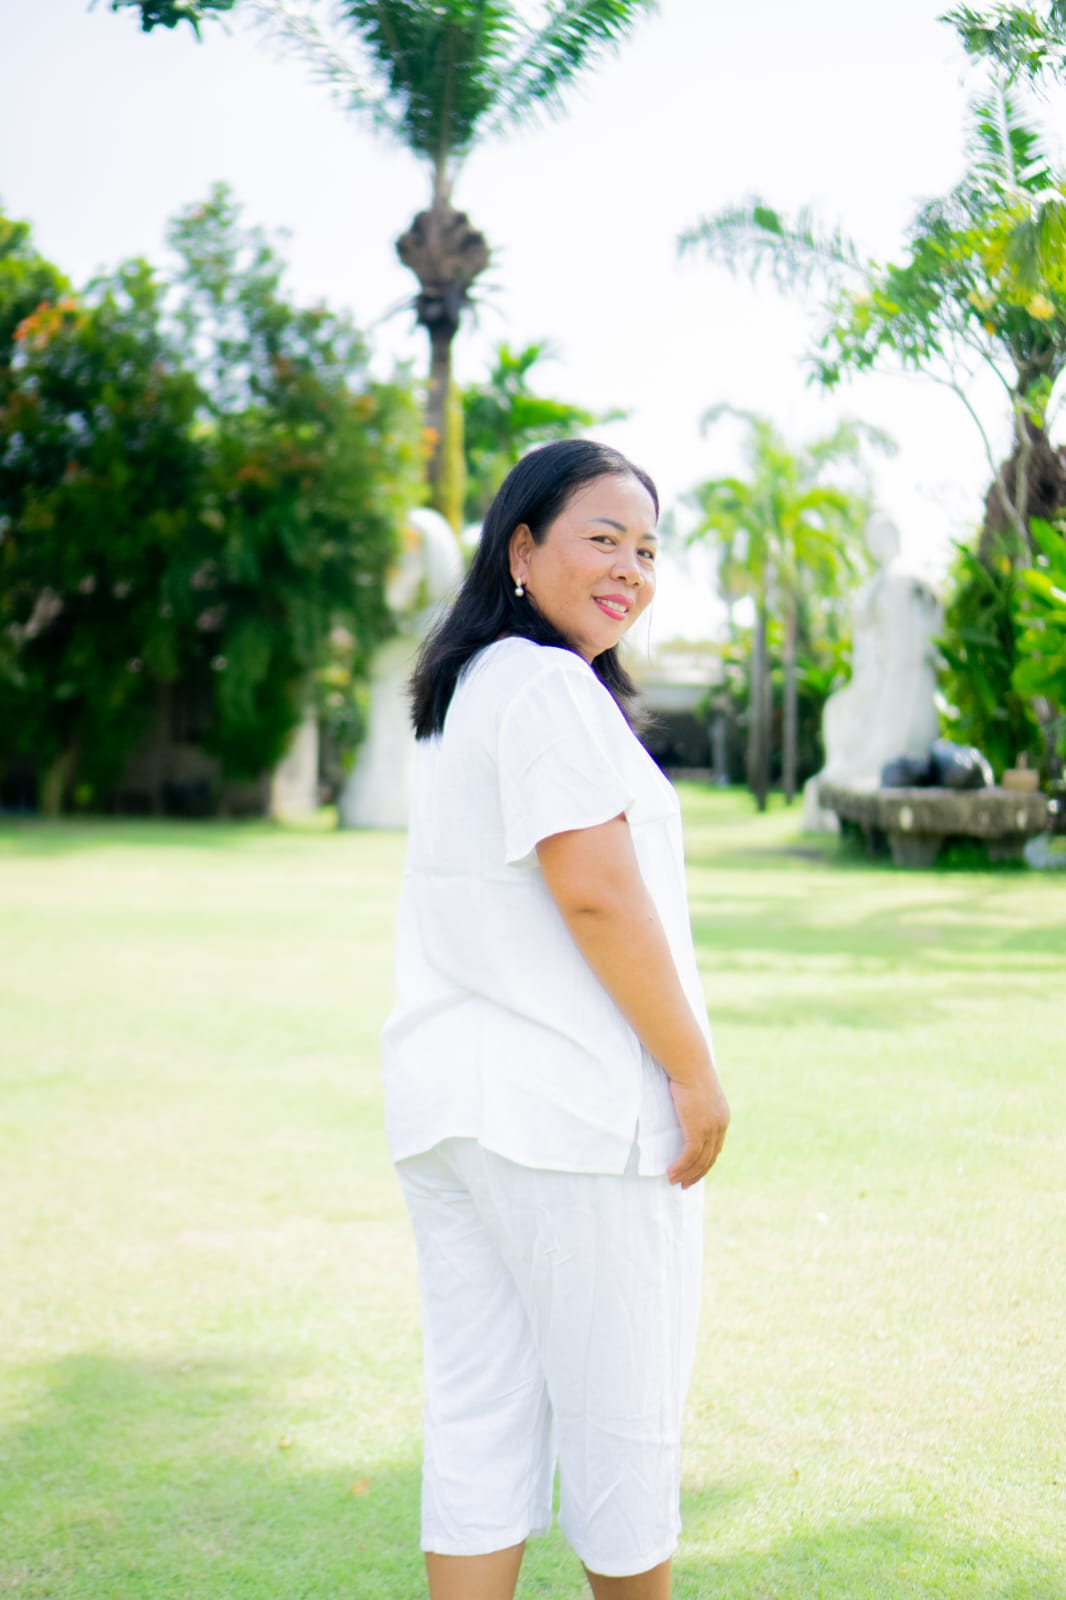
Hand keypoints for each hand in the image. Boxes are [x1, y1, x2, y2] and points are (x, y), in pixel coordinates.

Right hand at [666, 1069, 729, 1188]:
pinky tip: (671, 1172)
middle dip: (696, 1174)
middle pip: (709, 1158)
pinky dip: (680, 1166)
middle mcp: (720, 1126)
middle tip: (685, 1184)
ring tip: (674, 1181)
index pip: (715, 1148)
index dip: (705, 1163)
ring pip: (699, 1160)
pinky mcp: (697, 1130)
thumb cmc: (689, 1073)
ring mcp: (710, 1129)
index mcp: (722, 1119)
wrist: (690, 1065)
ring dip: (686, 1173)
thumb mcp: (699, 1093)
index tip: (694, 1172)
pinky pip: (689, 1155)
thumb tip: (688, 1110)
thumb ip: (698, 1107)